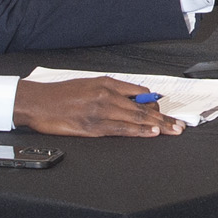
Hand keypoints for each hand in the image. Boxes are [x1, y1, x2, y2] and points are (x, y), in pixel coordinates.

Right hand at [11, 76, 183, 136]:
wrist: (38, 102)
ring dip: (158, 125)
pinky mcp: (92, 127)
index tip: (167, 112)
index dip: (156, 105)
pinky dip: (138, 131)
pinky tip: (150, 132)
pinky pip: (121, 129)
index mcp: (108, 84)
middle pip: (143, 108)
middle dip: (164, 117)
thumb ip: (113, 91)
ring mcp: (101, 111)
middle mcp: (108, 96)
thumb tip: (134, 98)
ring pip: (136, 118)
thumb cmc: (62, 94)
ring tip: (172, 130)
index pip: (141, 94)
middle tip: (180, 125)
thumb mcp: (90, 84)